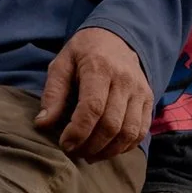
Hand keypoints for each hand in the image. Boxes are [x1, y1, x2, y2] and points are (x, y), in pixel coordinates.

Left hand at [37, 24, 152, 160]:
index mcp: (100, 68)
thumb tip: (43, 123)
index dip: (78, 132)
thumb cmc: (84, 53)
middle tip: (74, 152)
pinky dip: (124, 147)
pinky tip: (107, 149)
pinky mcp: (148, 100)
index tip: (64, 144)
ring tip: (88, 155)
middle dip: (90, 145)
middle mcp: (124, 80)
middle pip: (112, 124)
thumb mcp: (61, 64)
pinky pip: (141, 131)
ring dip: (108, 151)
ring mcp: (140, 91)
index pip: (93, 107)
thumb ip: (53, 93)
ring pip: (129, 132)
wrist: (116, 37)